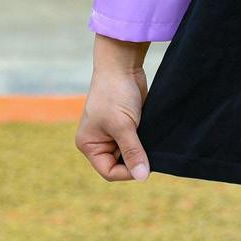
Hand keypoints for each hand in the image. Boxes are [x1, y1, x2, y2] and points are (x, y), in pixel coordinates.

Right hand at [75, 64, 150, 181]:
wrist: (122, 63)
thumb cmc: (115, 93)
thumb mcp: (123, 125)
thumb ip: (132, 152)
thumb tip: (143, 177)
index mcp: (89, 144)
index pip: (109, 172)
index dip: (127, 172)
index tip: (144, 165)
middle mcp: (99, 141)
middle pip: (120, 164)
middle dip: (135, 159)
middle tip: (149, 149)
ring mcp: (113, 132)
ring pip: (131, 152)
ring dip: (141, 148)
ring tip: (148, 138)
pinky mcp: (127, 124)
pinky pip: (137, 140)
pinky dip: (145, 140)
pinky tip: (151, 133)